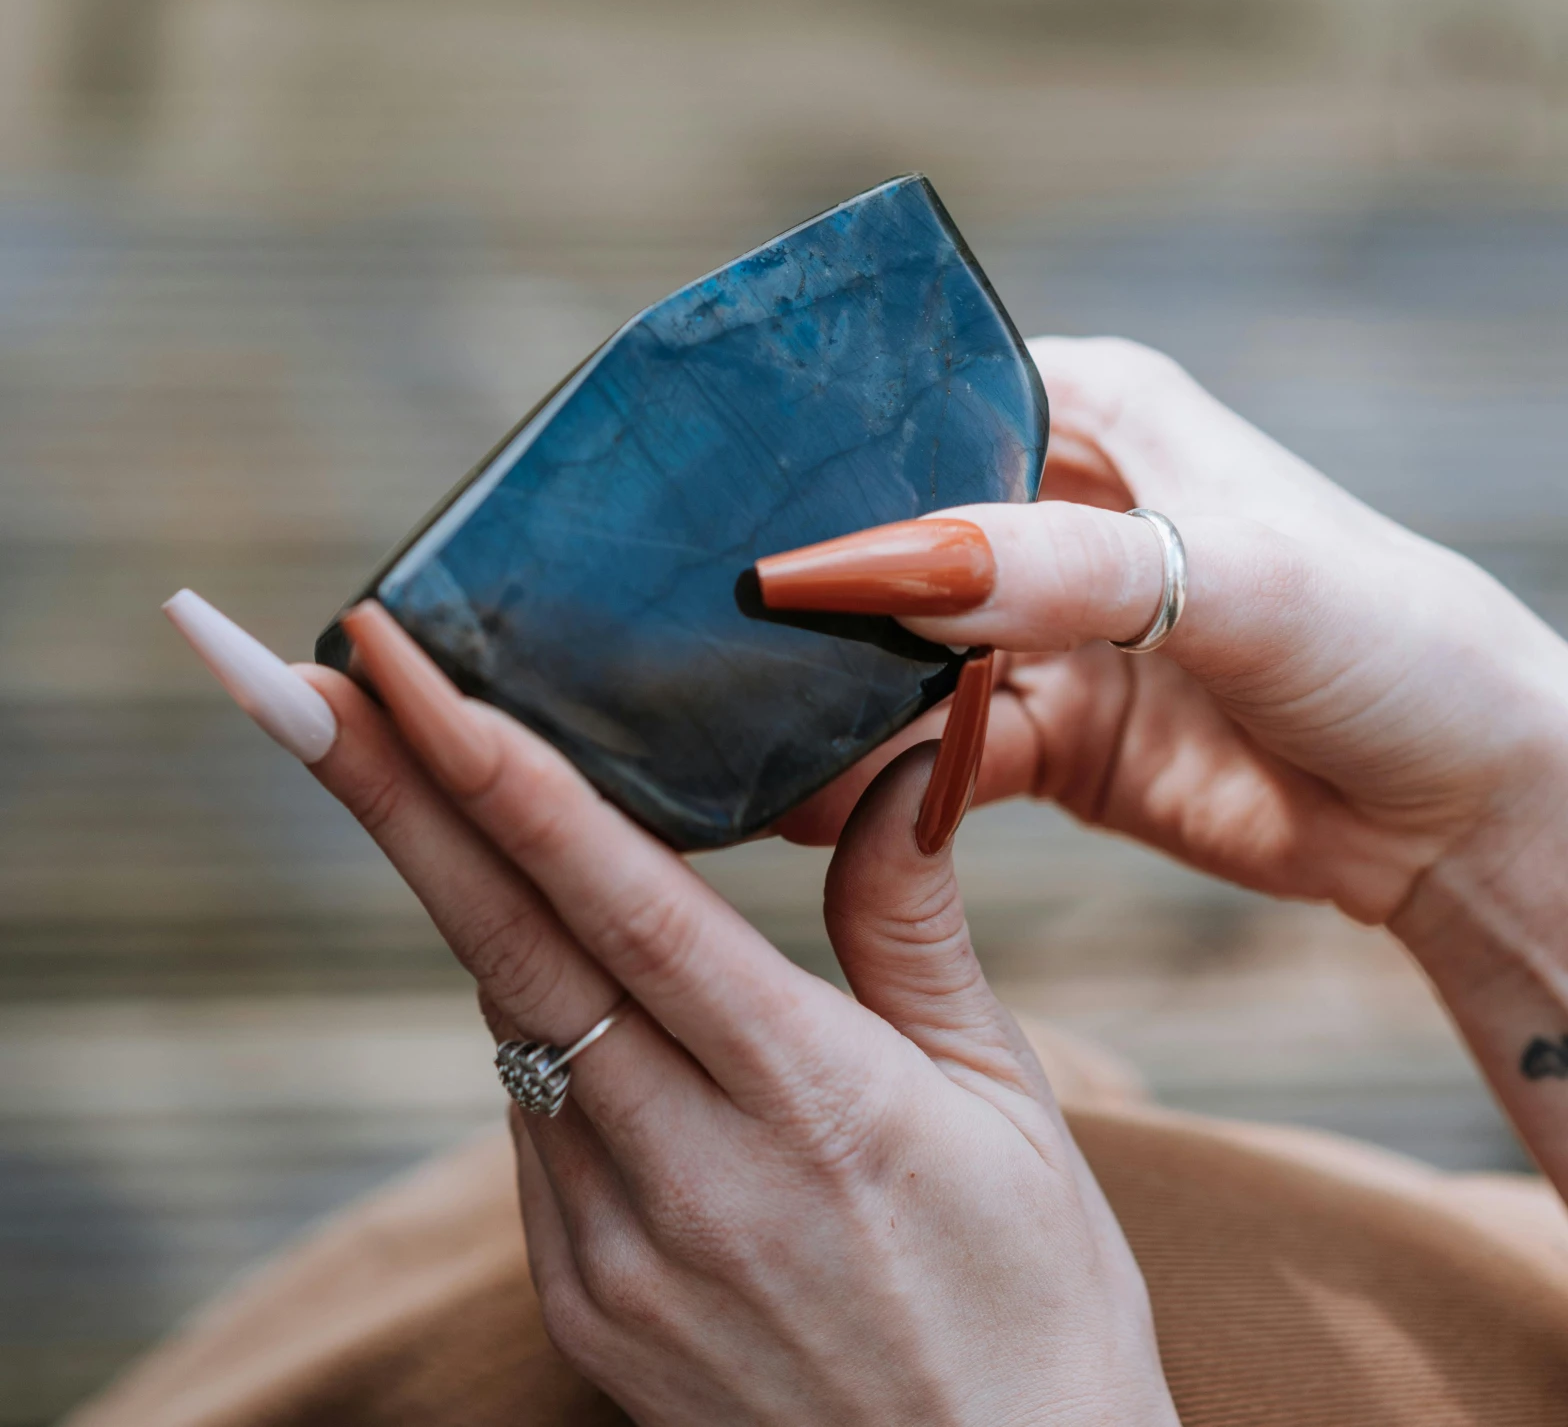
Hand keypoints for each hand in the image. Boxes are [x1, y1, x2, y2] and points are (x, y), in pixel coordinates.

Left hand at [299, 604, 1175, 1426]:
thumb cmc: (1035, 1306)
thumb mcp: (1008, 1100)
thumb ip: (916, 922)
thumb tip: (899, 761)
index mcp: (810, 1100)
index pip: (614, 899)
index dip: (495, 769)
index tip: (400, 667)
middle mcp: (689, 1177)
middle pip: (504, 943)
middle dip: (395, 796)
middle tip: (308, 681)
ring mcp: (618, 1255)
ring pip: (509, 1020)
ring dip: (457, 886)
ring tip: (409, 759)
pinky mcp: (586, 1307)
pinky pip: (532, 1116)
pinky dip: (529, 1010)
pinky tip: (543, 941)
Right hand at [780, 337, 1567, 931]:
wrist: (1464, 808)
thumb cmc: (1385, 635)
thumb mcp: (1226, 573)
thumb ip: (1052, 569)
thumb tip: (877, 567)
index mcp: (1091, 407)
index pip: (917, 402)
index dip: (816, 449)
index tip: (706, 503)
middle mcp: (1048, 506)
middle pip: (883, 533)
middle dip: (802, 583)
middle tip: (684, 631)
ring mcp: (1039, 628)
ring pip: (888, 653)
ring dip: (818, 695)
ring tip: (718, 729)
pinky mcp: (1041, 738)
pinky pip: (922, 754)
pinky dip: (866, 782)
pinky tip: (793, 807)